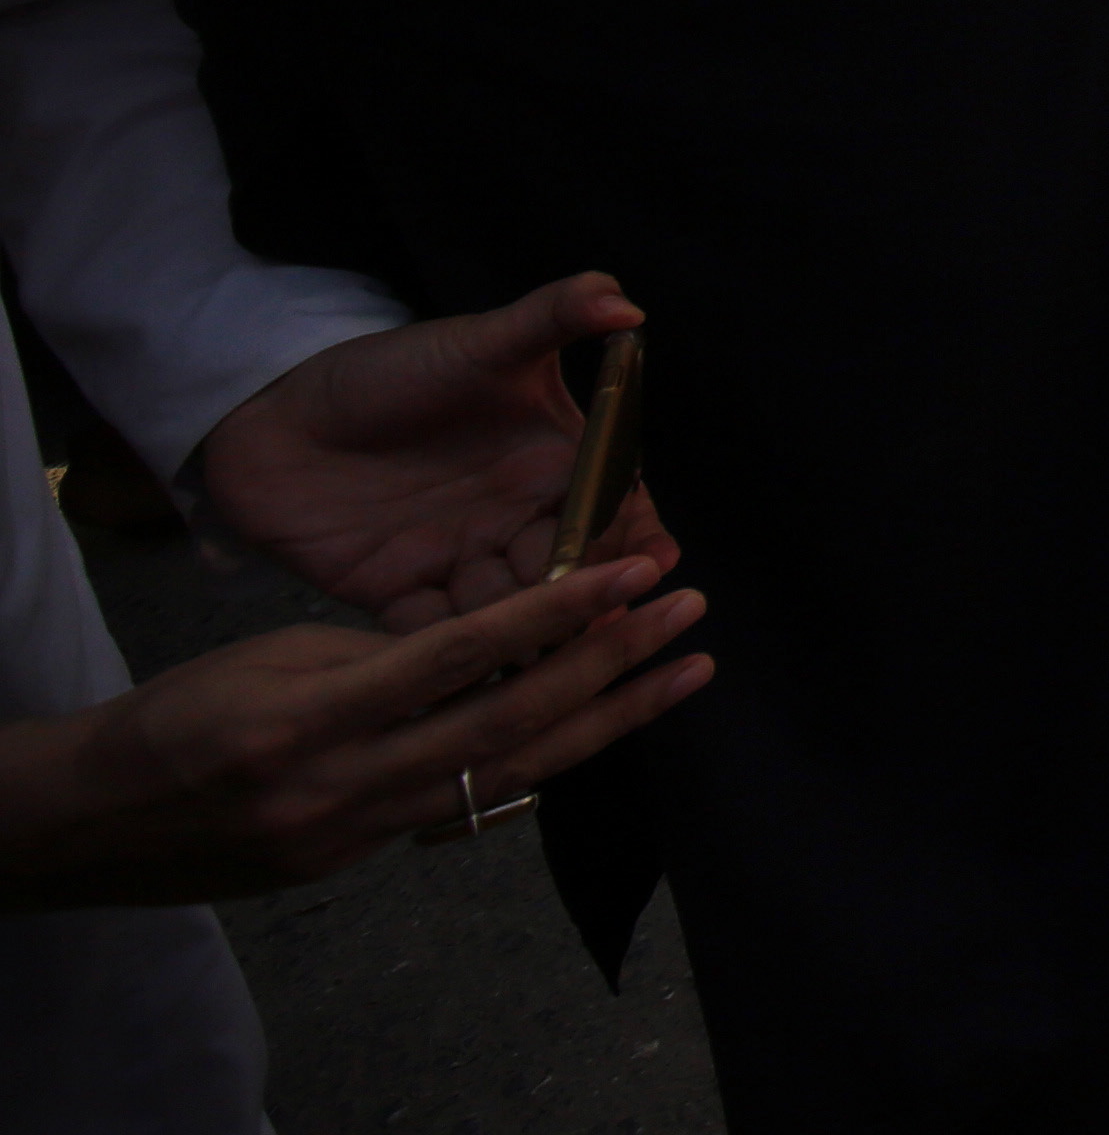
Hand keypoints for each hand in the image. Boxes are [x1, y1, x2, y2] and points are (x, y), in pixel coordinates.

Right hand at [0, 554, 705, 910]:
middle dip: (611, 666)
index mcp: (314, 714)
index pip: (461, 654)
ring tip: (683, 673)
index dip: (556, 612)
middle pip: (507, 723)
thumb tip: (492, 643)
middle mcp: (343, 783)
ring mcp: (355, 833)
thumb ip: (385, 656)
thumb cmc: (181, 714)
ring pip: (508, 773)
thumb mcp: (276, 656)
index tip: (636, 570)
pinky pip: (466, 808)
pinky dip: (535, 762)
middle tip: (688, 614)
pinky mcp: (356, 862)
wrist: (96, 820)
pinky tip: (599, 725)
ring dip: (606, 721)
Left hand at [203, 278, 656, 632]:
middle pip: (568, 569)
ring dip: (523, 636)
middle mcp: (514, 520)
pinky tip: (461, 673)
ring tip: (536, 655)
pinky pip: (432, 636)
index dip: (635, 533)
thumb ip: (555, 314)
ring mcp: (458, 562)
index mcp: (549, 463)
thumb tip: (628, 306)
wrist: (270, 420)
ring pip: (507, 611)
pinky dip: (449, 658)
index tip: (653, 561)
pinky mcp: (398, 598)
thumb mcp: (478, 341)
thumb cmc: (386, 372)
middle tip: (599, 625)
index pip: (610, 503)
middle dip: (586, 598)